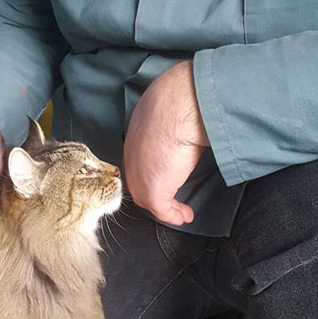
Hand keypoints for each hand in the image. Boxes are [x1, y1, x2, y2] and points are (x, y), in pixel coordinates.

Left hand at [123, 60, 208, 225]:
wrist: (177, 109)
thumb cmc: (177, 102)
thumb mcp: (168, 110)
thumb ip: (169, 121)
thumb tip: (184, 118)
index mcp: (134, 136)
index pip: (139, 159)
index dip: (153, 170)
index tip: (168, 176)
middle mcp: (132, 157)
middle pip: (140, 181)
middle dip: (156, 192)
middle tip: (173, 200)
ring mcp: (139, 176)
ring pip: (150, 198)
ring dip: (167, 207)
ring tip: (183, 212)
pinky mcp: (152, 191)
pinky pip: (162, 210)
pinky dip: (173, 215)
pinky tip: (185, 216)